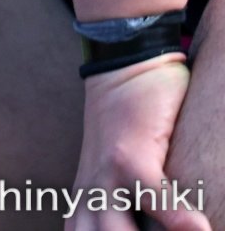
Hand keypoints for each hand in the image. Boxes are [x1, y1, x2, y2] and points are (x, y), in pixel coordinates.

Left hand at [67, 56, 208, 230]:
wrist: (123, 71)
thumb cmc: (133, 135)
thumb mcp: (126, 186)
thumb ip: (137, 219)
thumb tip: (179, 230)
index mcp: (84, 213)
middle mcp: (88, 202)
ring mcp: (105, 179)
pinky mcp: (130, 154)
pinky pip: (151, 192)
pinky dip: (174, 214)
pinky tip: (200, 229)